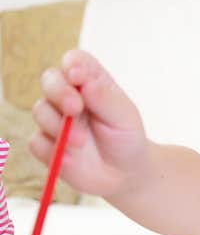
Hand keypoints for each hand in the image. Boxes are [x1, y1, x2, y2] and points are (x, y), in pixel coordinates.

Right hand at [30, 49, 148, 196]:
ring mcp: (55, 118)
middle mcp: (69, 96)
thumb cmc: (127, 138)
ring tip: (81, 142)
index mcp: (91, 82)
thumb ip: (103, 98)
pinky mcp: (46, 143)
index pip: (75, 61)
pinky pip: (37, 141)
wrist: (125, 173)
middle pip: (50, 79)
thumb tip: (82, 79)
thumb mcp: (124, 117)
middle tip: (75, 109)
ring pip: (40, 110)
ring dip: (58, 126)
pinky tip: (71, 158)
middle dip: (59, 92)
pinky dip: (53, 150)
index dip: (72, 65)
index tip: (78, 77)